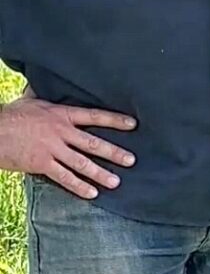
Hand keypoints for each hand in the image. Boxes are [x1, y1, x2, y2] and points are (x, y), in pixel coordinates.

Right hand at [0, 86, 135, 198]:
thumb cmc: (10, 115)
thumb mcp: (30, 100)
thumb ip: (43, 94)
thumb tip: (44, 80)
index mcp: (62, 114)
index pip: (95, 116)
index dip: (115, 120)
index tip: (133, 125)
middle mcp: (62, 132)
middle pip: (94, 143)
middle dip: (114, 152)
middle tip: (132, 160)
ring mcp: (52, 149)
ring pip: (82, 163)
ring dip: (101, 173)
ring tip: (116, 181)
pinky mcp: (41, 164)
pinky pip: (64, 177)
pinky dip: (78, 186)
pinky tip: (92, 193)